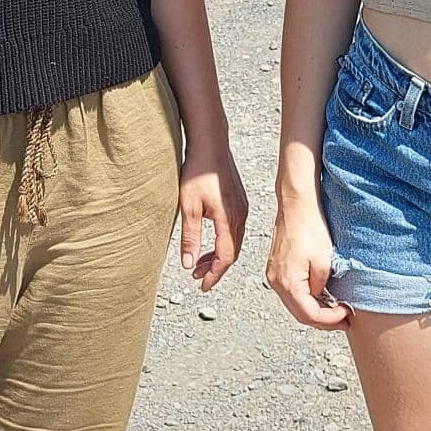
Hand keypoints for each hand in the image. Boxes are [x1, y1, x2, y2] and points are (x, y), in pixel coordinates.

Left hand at [177, 138, 249, 290]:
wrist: (210, 144)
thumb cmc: (198, 172)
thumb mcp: (188, 207)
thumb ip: (190, 238)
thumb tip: (189, 265)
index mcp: (229, 220)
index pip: (225, 258)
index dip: (213, 275)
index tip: (202, 285)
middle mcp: (240, 216)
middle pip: (232, 252)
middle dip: (215, 268)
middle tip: (198, 277)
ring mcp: (242, 208)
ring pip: (234, 241)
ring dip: (219, 255)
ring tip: (200, 262)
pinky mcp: (239, 201)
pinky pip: (235, 230)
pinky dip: (224, 241)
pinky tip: (211, 241)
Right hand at [265, 192, 350, 329]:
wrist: (297, 205)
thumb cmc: (310, 228)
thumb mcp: (325, 262)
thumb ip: (322, 287)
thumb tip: (321, 296)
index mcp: (287, 283)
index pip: (309, 315)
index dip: (330, 320)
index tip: (346, 315)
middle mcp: (276, 282)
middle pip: (300, 314)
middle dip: (324, 320)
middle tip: (344, 319)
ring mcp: (274, 275)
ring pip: (295, 304)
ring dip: (315, 309)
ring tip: (335, 308)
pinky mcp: (277, 268)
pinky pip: (292, 292)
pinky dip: (307, 297)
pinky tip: (322, 295)